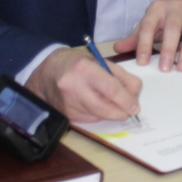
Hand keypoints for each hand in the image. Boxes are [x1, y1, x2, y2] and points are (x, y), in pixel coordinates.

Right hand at [25, 47, 141, 122]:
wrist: (46, 73)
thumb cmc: (76, 64)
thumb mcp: (99, 61)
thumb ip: (120, 76)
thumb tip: (135, 93)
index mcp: (84, 69)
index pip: (110, 89)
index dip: (126, 100)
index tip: (135, 106)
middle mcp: (73, 88)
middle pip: (104, 108)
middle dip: (121, 111)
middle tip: (130, 110)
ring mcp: (68, 104)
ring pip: (99, 116)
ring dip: (111, 113)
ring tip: (112, 102)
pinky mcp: (66, 116)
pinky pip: (90, 120)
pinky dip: (99, 115)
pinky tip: (96, 104)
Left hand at [112, 0, 181, 71]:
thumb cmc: (167, 16)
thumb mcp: (150, 22)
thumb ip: (136, 37)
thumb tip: (117, 49)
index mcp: (157, 9)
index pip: (148, 26)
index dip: (144, 44)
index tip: (142, 62)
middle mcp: (176, 8)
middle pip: (172, 28)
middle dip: (168, 50)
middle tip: (165, 69)